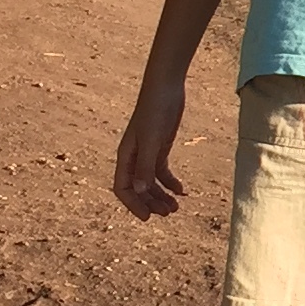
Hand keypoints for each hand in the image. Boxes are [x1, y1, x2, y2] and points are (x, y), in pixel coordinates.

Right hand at [112, 75, 187, 216]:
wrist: (166, 87)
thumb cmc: (155, 110)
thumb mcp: (152, 140)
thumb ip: (146, 165)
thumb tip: (140, 190)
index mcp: (126, 156)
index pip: (122, 188)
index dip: (133, 204)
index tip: (148, 218)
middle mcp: (134, 157)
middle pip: (138, 188)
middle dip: (151, 203)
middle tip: (169, 213)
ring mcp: (147, 152)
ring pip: (151, 182)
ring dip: (162, 196)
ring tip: (176, 207)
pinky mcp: (160, 147)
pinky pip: (162, 171)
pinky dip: (170, 183)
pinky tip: (182, 191)